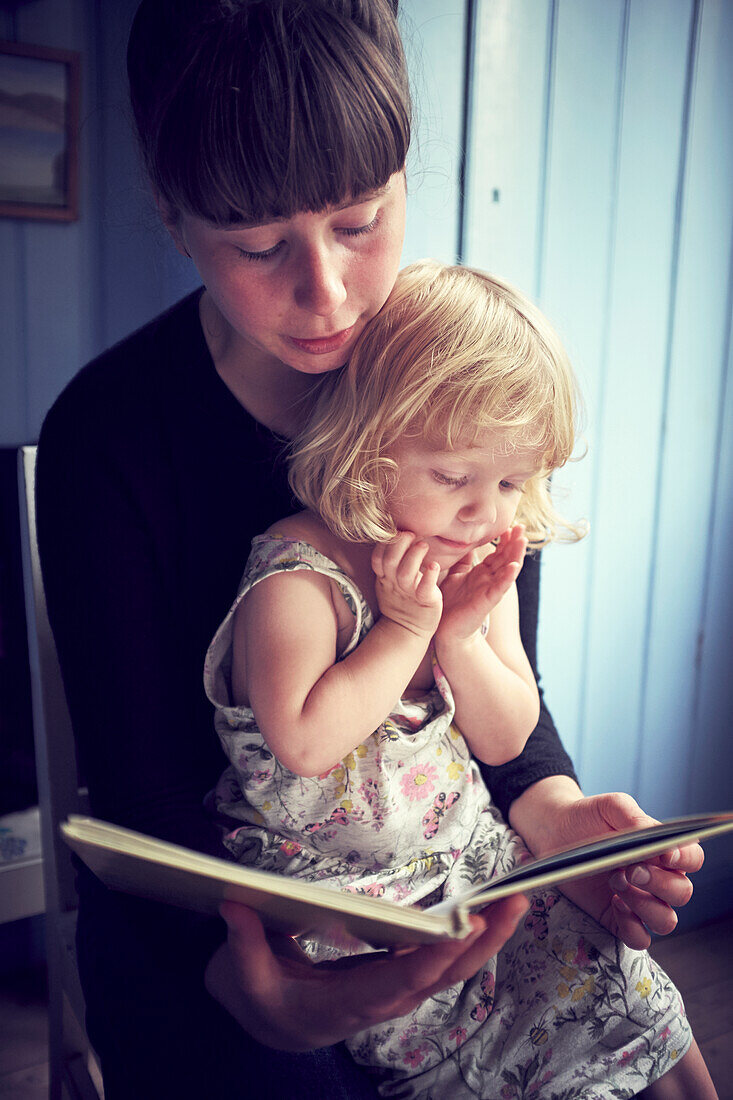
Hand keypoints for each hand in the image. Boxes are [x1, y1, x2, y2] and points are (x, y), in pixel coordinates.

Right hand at [204, 894, 527, 1050]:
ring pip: (450, 968)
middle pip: (442, 976)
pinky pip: (442, 958)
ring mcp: (396, 988)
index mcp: (346, 1006)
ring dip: (485, 937)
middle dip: (481, 943)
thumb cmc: (261, 1001)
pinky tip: (486, 910)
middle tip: (512, 904)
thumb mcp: (242, 981)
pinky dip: (467, 936)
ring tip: (513, 899)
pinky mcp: (401, 974)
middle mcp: (382, 1000)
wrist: (277, 1027)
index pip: (396, 984)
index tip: (459, 931)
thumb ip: (243, 947)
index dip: (429, 959)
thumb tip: (235, 906)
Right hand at [371, 532, 441, 639]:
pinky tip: (434, 565)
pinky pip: (424, 588)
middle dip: (398, 543)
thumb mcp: (390, 581)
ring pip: (406, 573)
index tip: (397, 530)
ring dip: (414, 556)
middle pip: (390, 560)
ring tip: (423, 545)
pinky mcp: (424, 600)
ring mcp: (409, 592)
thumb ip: (393, 560)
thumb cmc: (402, 600)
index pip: (378, 557)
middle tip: (410, 533)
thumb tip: (399, 534)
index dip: (385, 543)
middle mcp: (395, 583)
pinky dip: (429, 576)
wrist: (407, 631)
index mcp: (386, 577)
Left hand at [438, 526, 526, 643]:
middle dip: (514, 543)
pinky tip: (514, 567)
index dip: (504, 540)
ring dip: (515, 555)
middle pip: (505, 558)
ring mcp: (489, 590)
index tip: (510, 525)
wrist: (445, 629)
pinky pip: (499, 588)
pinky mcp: (486, 602)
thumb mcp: (455, 576)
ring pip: (507, 570)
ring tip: (522, 541)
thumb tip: (466, 543)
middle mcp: (488, 580)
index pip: (497, 553)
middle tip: (521, 527)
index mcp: (482, 574)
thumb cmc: (450, 603)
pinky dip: (507, 577)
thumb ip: (463, 562)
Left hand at [511, 779, 702, 949]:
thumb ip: (636, 818)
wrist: (554, 830)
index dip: (686, 859)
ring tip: (616, 883)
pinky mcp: (618, 920)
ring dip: (646, 906)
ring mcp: (639, 901)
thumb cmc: (588, 817)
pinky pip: (640, 938)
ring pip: (666, 920)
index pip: (692, 859)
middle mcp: (657, 879)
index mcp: (662, 850)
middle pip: (682, 893)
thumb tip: (657, 838)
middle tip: (630, 870)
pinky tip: (614, 904)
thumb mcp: (612, 806)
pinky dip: (632, 927)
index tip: (665, 854)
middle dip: (660, 883)